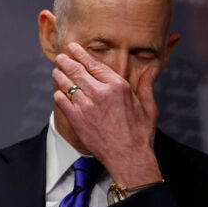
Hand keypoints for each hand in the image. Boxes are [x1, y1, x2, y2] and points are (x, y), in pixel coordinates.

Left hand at [52, 42, 162, 186]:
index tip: (74, 48)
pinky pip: (62, 103)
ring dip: (59, 76)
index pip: (94, 64)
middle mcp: (100, 93)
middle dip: (66, 62)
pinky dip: (59, 95)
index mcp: (117, 86)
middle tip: (60, 57)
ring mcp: (86, 107)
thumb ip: (146, 85)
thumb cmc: (140, 134)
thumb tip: (151, 70)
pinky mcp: (77, 120)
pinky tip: (58, 93)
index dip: (81, 54)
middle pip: (77, 71)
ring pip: (67, 85)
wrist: (128, 158)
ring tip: (56, 71)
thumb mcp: (148, 107)